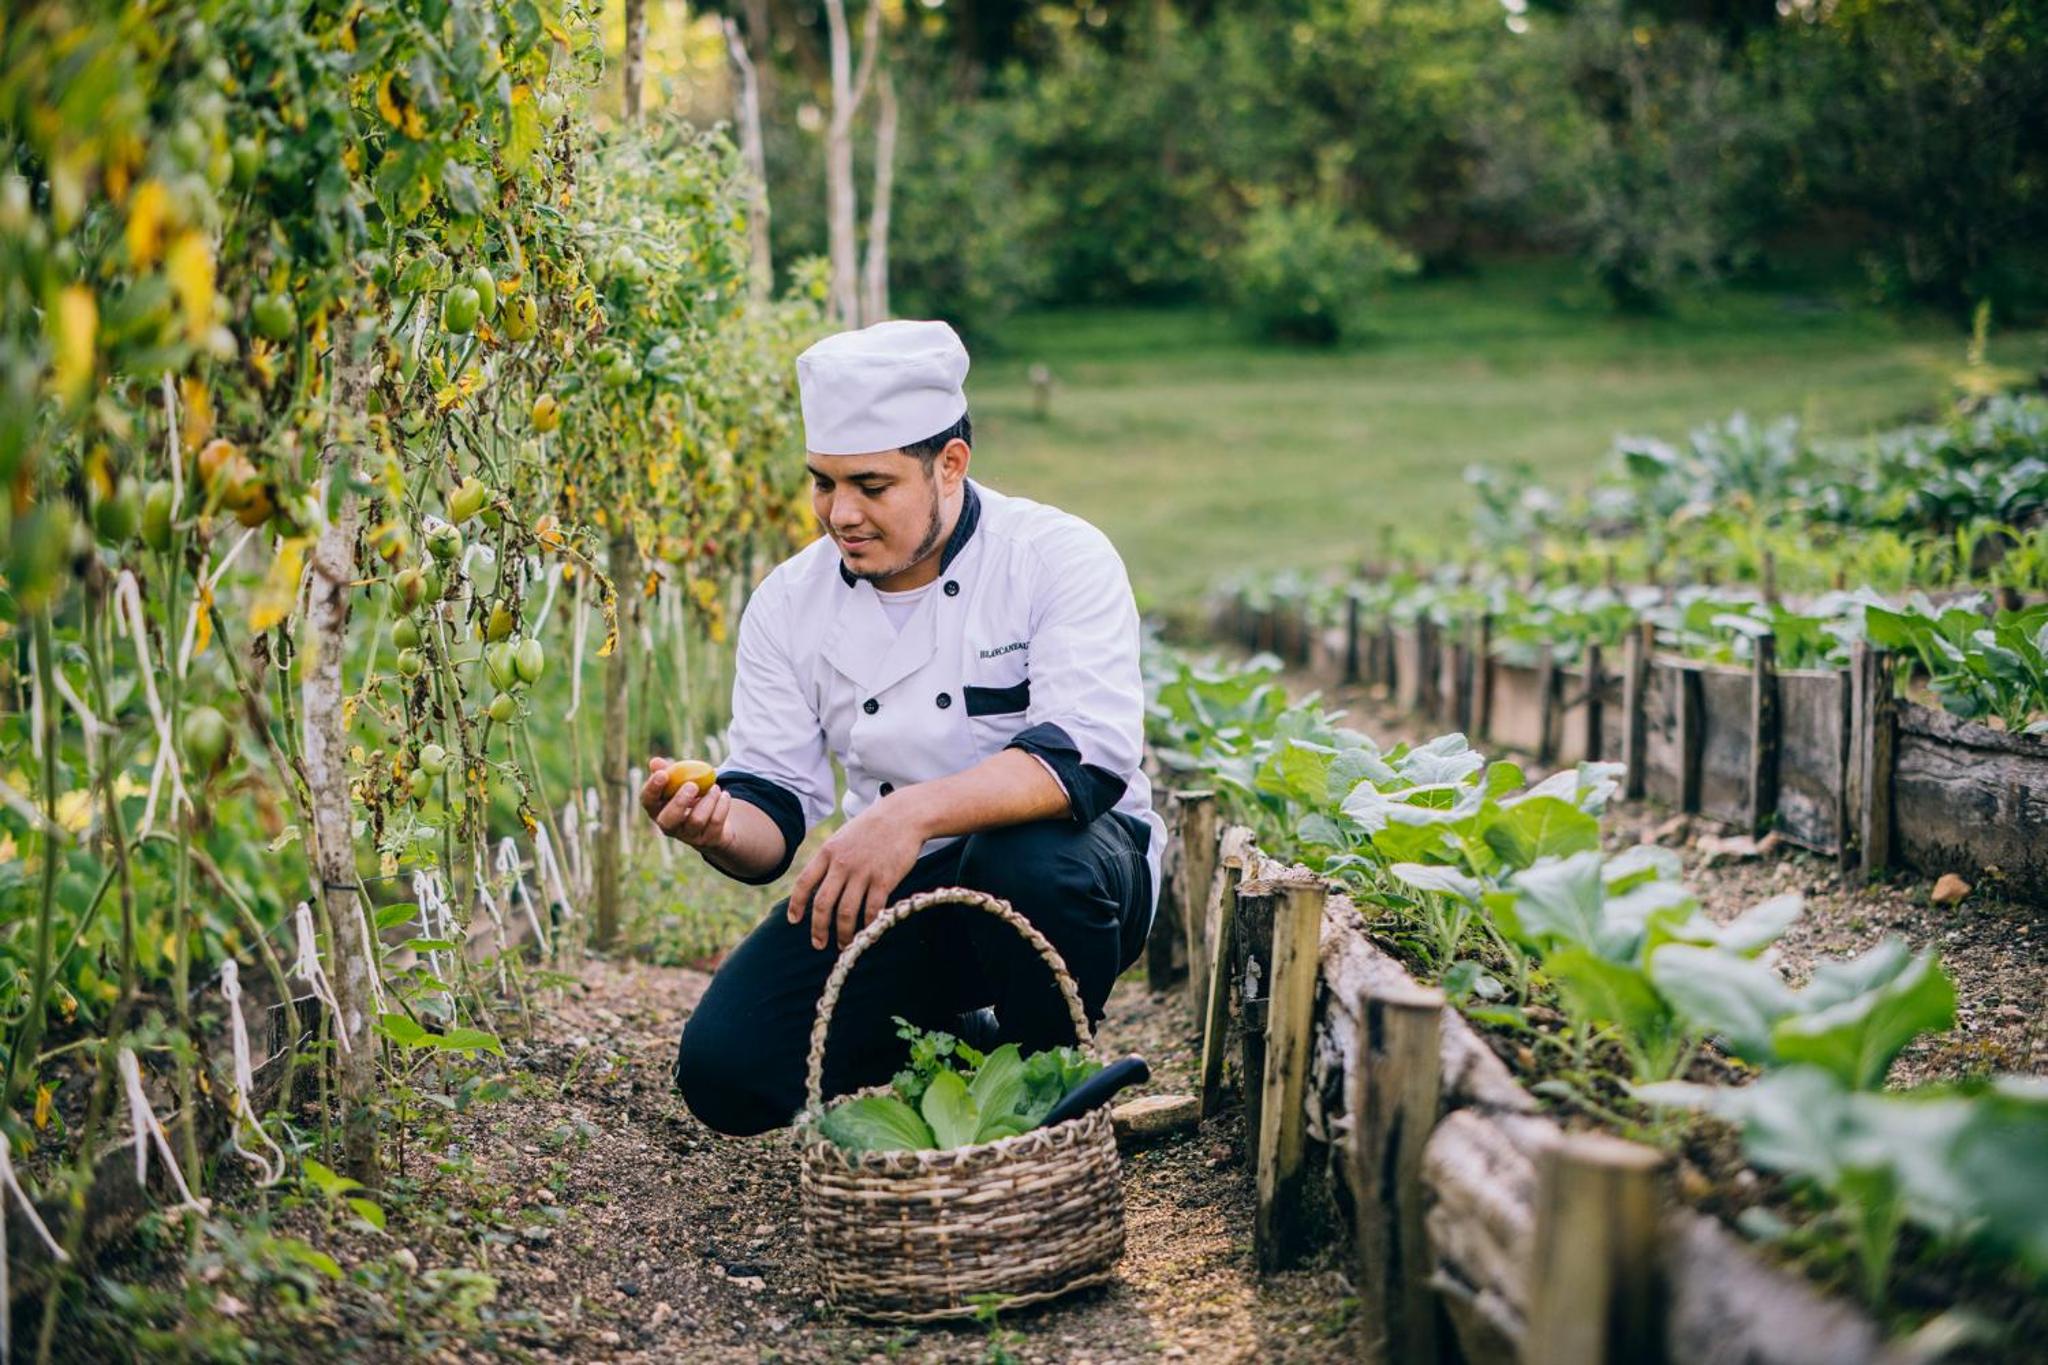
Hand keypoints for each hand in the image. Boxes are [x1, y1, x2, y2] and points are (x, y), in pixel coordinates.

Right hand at [640, 756, 732, 852]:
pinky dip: (722, 805)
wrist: (713, 821)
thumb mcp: (680, 783)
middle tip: (692, 785)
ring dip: (708, 799)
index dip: (653, 788)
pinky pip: (715, 822)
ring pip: (697, 820)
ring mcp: (688, 836)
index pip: (648, 801)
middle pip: (669, 819)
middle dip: (680, 801)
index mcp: (657, 809)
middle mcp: (669, 826)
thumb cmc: (691, 797)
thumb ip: (669, 772)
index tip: (663, 774)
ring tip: (715, 787)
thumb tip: (655, 762)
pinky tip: (724, 795)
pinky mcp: (707, 839)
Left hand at [787, 801, 927, 950]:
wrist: (903, 815)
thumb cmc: (873, 827)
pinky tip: (867, 933)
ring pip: (845, 912)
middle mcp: (842, 864)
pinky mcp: (883, 880)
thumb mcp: (843, 836)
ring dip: (843, 933)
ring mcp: (862, 872)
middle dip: (818, 928)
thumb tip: (818, 883)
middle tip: (818, 944)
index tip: (793, 920)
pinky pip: (871, 910)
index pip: (804, 882)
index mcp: (828, 852)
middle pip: (822, 904)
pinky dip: (868, 925)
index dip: (796, 904)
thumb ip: (830, 858)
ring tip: (844, 945)